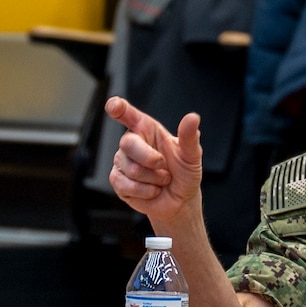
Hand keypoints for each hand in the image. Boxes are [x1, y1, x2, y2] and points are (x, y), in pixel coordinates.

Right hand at [105, 97, 202, 230]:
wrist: (180, 200)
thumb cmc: (184, 173)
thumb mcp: (191, 155)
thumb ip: (189, 137)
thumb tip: (193, 118)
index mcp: (146, 129)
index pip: (128, 114)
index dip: (118, 108)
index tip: (113, 105)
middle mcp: (131, 143)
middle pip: (127, 144)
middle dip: (150, 159)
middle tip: (164, 166)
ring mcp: (121, 162)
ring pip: (131, 169)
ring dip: (153, 179)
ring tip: (162, 180)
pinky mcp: (117, 181)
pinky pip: (126, 185)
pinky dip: (146, 191)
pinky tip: (153, 190)